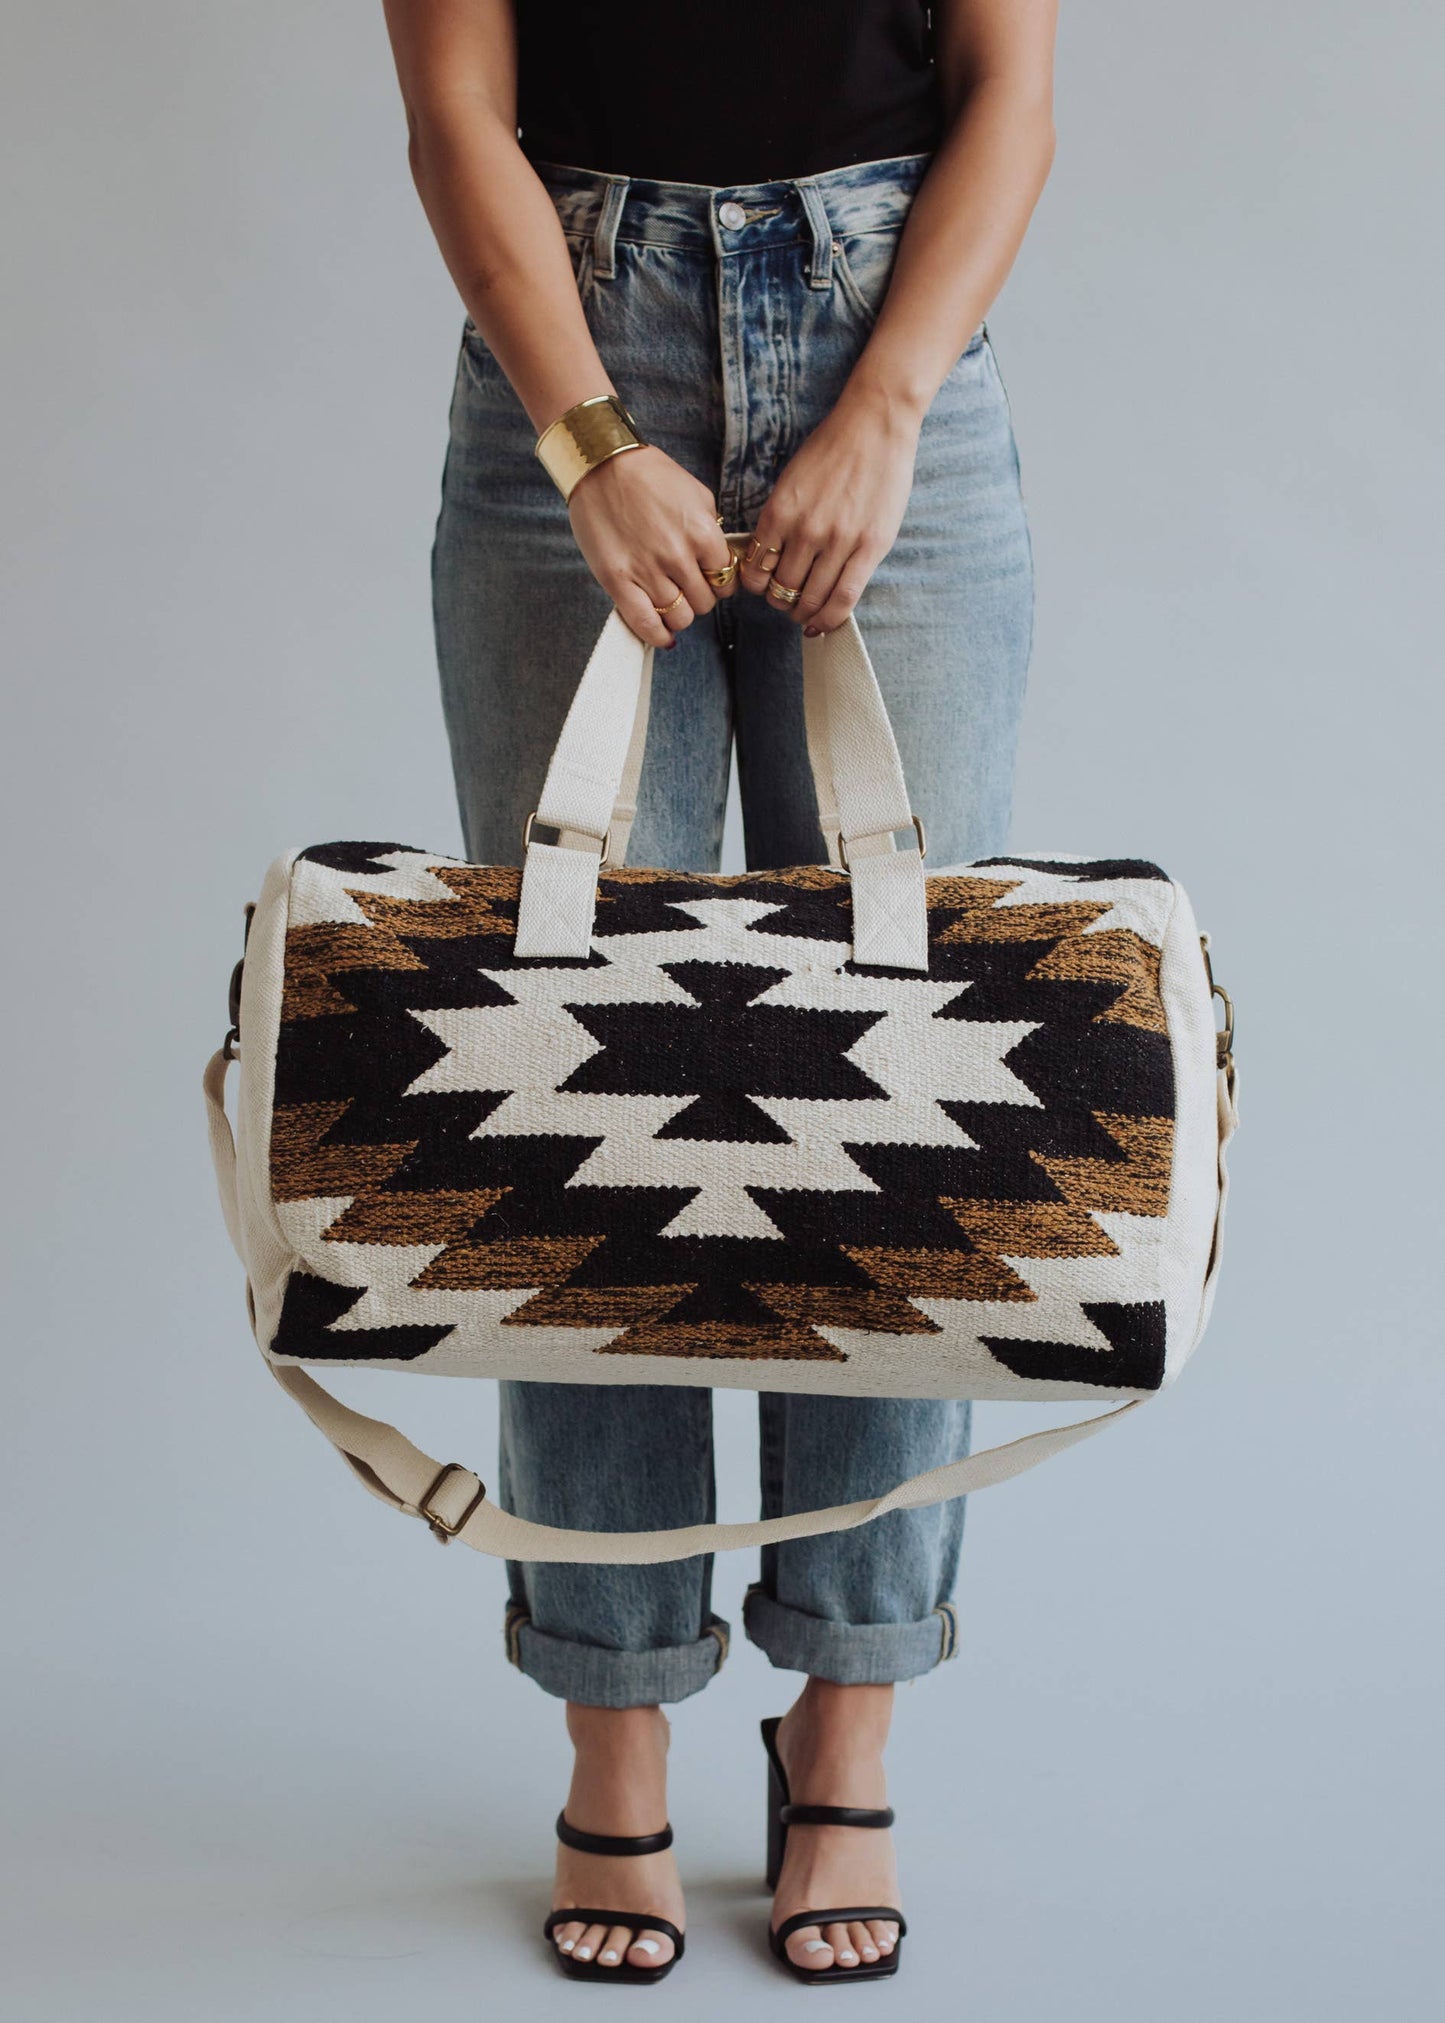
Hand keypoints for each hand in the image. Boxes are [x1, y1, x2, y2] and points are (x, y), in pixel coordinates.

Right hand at [566, 444, 736, 647]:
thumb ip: (711, 529)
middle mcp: (678, 556)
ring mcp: (647, 571)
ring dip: (679, 613)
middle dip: (700, 596)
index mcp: (702, 533)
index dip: (719, 581)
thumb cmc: (647, 474)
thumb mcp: (696, 493)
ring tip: (670, 600)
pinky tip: (663, 635)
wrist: (601, 465)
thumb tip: (718, 559)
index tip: (708, 577)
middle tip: (687, 585)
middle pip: (705, 603)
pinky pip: (646, 624)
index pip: (726, 579)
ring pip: (680, 617)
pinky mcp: (618, 582)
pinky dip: (658, 636)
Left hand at [738, 394, 921, 632]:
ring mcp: (838, 542)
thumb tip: (770, 558)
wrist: (873, 425)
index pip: (756, 571)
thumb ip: (780, 521)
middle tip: (787, 603)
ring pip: (812, 599)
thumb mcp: (791, 483)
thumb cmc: (832, 450)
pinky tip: (823, 624)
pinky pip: (844, 598)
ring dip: (804, 613)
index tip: (765, 589)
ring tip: (806, 614)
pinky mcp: (868, 548)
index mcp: (779, 513)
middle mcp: (804, 531)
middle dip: (781, 603)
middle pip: (783, 589)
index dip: (757, 589)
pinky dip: (830, 619)